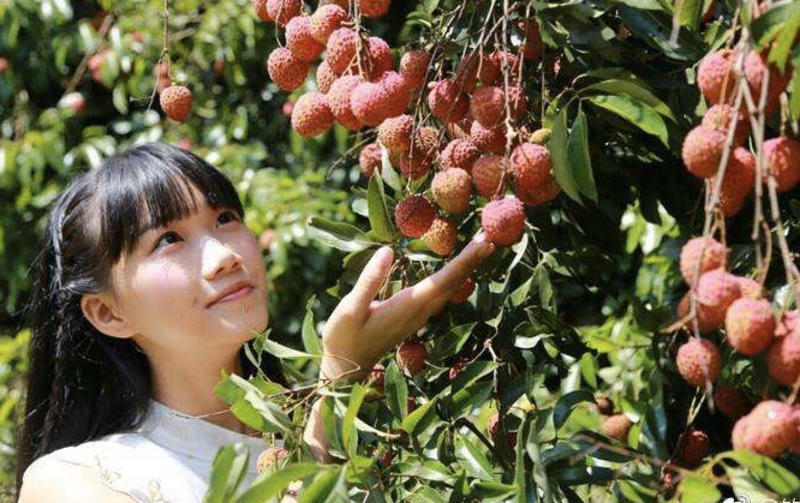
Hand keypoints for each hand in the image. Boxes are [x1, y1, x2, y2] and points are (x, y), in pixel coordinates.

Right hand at [319, 232, 495, 380]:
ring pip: (450, 288)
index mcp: (408, 306)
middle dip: (473, 259)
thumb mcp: (350, 309)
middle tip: (492, 235)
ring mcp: (419, 316)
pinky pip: (441, 293)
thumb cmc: (344, 338)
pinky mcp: (415, 316)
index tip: (483, 244)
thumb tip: (387, 251)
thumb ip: (369, 280)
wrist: (346, 367)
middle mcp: (420, 312)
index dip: (465, 262)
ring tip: (482, 246)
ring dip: (467, 267)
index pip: (443, 281)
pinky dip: (455, 276)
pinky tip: (459, 267)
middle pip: (453, 283)